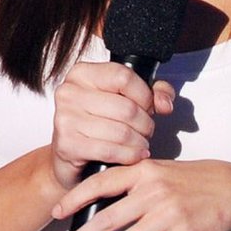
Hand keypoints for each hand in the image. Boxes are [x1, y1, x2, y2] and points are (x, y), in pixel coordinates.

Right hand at [48, 61, 175, 192]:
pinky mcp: (67, 144)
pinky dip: (128, 156)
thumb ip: (154, 91)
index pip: (124, 77)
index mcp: (82, 73)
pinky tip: (133, 156)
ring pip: (121, 132)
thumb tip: (164, 103)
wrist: (69, 155)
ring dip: (139, 143)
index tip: (147, 107)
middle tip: (146, 131)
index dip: (144, 95)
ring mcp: (65, 118)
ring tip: (140, 144)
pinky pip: (110, 151)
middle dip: (145, 124)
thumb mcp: (126, 98)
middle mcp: (69, 92)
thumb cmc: (98, 123)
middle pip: (126, 108)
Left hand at [53, 158, 230, 230]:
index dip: (75, 198)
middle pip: (107, 219)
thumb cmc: (196, 182)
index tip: (58, 212)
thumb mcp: (162, 171)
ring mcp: (168, 214)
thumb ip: (134, 184)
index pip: (100, 183)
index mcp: (144, 170)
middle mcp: (153, 191)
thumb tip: (100, 207)